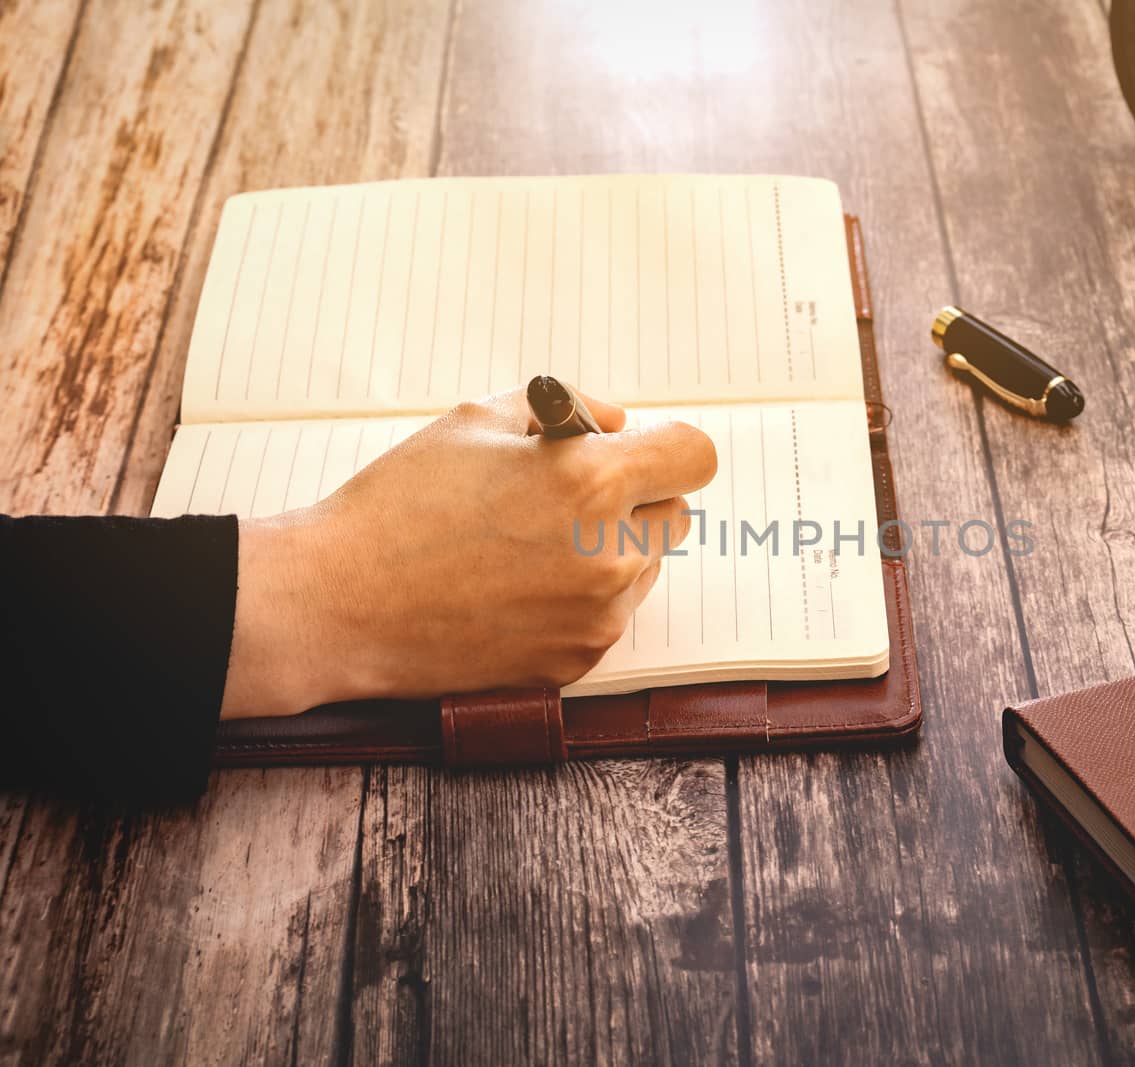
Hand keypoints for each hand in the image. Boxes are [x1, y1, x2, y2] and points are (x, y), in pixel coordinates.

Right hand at [219, 387, 716, 717]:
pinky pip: (606, 615)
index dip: (667, 444)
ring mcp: (597, 617)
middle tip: (570, 494)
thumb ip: (572, 410)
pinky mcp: (576, 662)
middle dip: (637, 497)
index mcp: (593, 483)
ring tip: (527, 544)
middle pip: (676, 514)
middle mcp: (610, 557)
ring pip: (642, 568)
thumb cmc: (400, 502)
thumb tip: (621, 424)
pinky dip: (578, 598)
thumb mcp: (479, 419)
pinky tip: (514, 587)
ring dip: (609, 550)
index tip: (638, 448)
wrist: (337, 603)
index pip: (694, 455)